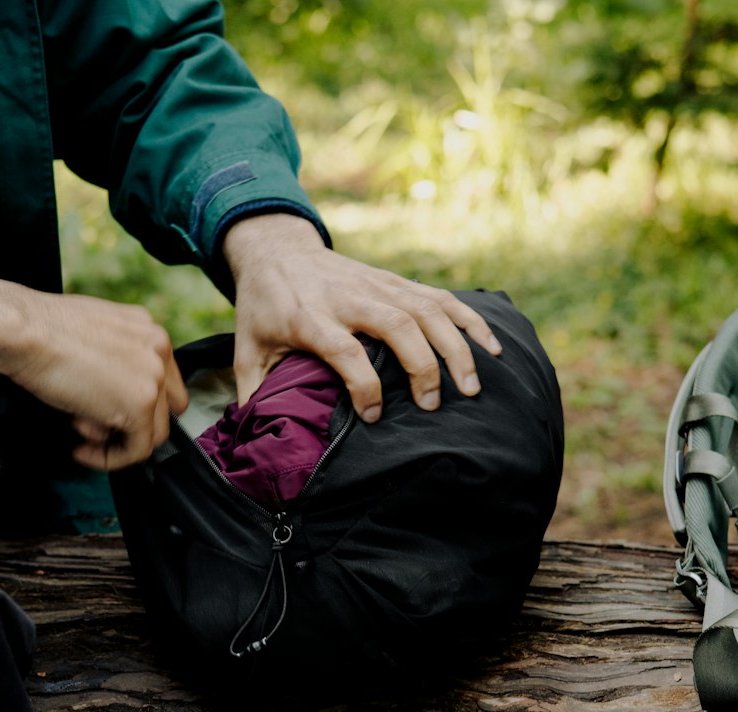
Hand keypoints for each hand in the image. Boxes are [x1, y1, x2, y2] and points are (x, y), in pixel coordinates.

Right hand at [0, 266, 187, 469]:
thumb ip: (114, 359)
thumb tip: (110, 391)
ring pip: (155, 431)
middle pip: (165, 407)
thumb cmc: (38, 329)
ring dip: (117, 440)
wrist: (20, 330)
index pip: (164, 380)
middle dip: (131, 422)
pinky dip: (110, 459)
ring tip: (80, 430)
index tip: (108, 412)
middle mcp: (160, 351)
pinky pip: (138, 449)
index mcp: (149, 331)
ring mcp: (154, 379)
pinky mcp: (141, 406)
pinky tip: (82, 452)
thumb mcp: (92, 334)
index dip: (139, 403)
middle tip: (94, 426)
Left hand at [222, 214, 501, 421]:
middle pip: (398, 326)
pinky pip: (442, 299)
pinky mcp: (397, 282)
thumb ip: (254, 390)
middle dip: (423, 367)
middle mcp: (350, 298)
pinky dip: (470, 321)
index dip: (364, 385)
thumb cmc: (264, 307)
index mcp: (310, 318)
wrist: (277, 249)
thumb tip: (257, 436)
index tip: (373, 416)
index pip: (345, 350)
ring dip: (456, 348)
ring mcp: (379, 286)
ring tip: (472, 387)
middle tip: (433, 406)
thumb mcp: (246, 347)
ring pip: (428, 310)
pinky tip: (491, 348)